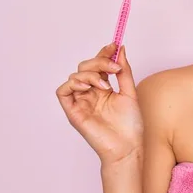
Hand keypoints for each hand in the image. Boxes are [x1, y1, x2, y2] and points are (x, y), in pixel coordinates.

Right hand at [56, 43, 143, 165]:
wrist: (128, 146)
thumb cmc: (130, 125)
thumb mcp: (130, 91)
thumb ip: (124, 71)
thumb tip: (120, 49)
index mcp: (103, 88)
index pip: (98, 65)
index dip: (103, 53)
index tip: (114, 45)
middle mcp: (90, 93)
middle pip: (85, 67)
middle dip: (99, 62)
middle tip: (114, 68)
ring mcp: (81, 102)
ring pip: (75, 76)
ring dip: (91, 74)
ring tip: (106, 85)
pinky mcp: (73, 112)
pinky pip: (63, 91)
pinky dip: (73, 83)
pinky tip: (89, 87)